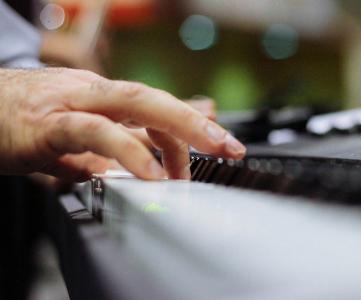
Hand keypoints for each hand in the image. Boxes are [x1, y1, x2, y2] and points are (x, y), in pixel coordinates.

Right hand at [0, 68, 245, 180]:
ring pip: (132, 104)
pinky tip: (148, 174)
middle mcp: (94, 92)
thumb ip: (117, 143)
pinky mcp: (48, 124)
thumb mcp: (82, 132)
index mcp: (103, 96)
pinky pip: (94, 132)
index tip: (219, 148)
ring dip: (174, 131)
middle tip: (229, 148)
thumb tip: (147, 161)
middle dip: (197, 123)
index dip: (191, 126)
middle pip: (155, 98)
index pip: (156, 106)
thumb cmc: (28, 121)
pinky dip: (125, 150)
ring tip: (197, 165)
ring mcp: (72, 102)